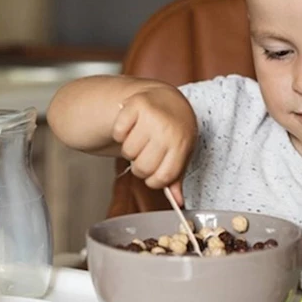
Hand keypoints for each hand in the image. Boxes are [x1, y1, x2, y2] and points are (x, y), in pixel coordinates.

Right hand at [112, 84, 196, 204]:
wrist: (167, 98)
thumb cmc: (175, 130)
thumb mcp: (181, 152)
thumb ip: (176, 177)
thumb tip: (178, 203)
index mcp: (183, 143)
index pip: (162, 177)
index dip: (154, 181)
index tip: (155, 173)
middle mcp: (168, 129)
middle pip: (143, 167)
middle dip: (141, 166)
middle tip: (146, 154)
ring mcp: (152, 116)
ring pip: (128, 152)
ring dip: (131, 149)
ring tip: (141, 139)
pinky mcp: (135, 105)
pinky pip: (118, 133)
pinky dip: (121, 133)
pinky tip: (132, 127)